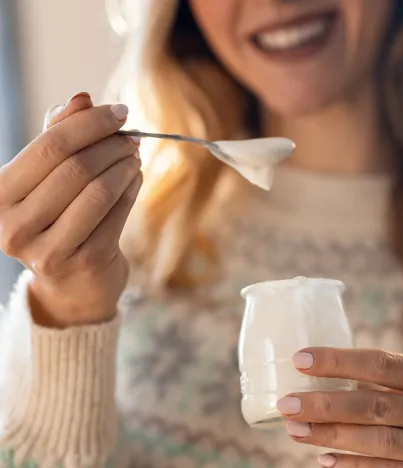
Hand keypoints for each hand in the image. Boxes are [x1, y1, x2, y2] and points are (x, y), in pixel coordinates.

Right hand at [0, 92, 141, 326]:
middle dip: (112, 145)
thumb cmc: (56, 218)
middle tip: (133, 138)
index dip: (91, 123)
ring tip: (135, 157)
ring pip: (99, 190)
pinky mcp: (84, 262)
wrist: (71, 283)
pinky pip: (117, 212)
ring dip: (125, 166)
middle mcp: (14, 224)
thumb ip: (58, 136)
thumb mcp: (47, 176)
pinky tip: (136, 178)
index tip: (120, 111)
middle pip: (77, 167)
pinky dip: (132, 188)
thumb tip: (81, 98)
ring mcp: (48, 249)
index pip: (51, 145)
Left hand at [277, 348, 402, 467]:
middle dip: (328, 404)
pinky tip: (324, 459)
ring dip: (333, 436)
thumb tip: (312, 371)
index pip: (385, 363)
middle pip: (380, 406)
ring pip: (384, 442)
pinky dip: (353, 466)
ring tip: (297, 430)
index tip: (300, 360)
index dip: (340, 361)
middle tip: (288, 404)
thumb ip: (380, 381)